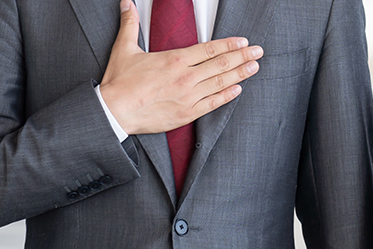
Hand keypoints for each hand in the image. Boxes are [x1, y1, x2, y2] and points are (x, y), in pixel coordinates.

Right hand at [98, 0, 263, 134]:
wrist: (114, 111)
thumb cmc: (120, 82)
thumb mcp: (124, 48)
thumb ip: (130, 24)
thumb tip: (127, 3)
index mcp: (174, 60)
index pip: (209, 49)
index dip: (228, 44)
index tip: (242, 41)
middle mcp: (185, 77)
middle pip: (220, 64)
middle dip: (242, 56)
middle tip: (258, 51)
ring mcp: (188, 96)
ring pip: (220, 83)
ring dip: (240, 74)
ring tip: (255, 67)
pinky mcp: (186, 114)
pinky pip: (212, 104)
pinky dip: (226, 96)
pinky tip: (238, 89)